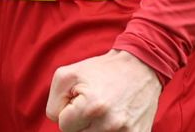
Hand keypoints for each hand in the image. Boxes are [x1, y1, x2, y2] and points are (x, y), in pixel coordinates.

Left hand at [46, 50, 161, 131]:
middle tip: (94, 104)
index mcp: (91, 106)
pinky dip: (110, 131)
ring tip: (104, 111)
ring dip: (94, 129)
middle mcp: (109, 123)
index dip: (69, 111)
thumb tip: (60, 123)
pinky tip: (116, 120)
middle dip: (81, 122)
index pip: (64, 126)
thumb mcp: (67, 75)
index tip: (80, 98)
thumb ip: (54, 103)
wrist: (140, 67)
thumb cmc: (100, 70)